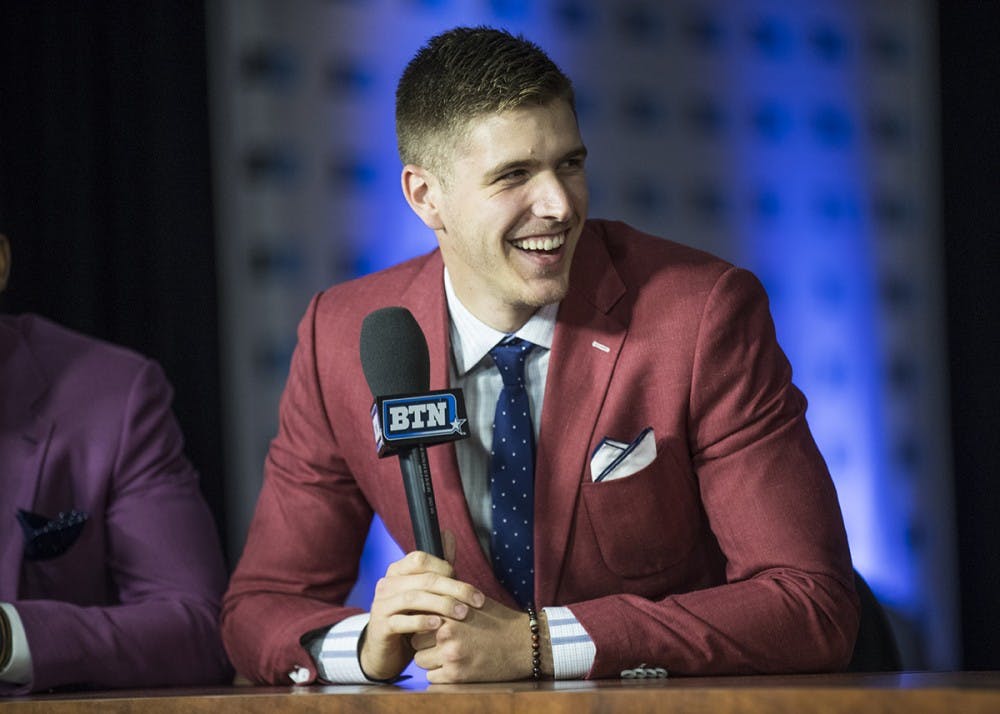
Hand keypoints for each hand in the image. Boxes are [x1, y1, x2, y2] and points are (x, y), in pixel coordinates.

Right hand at [359, 531, 484, 680]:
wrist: (385, 651)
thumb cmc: (410, 617)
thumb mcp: (425, 591)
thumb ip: (438, 565)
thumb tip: (448, 534)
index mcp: (397, 571)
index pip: (421, 559)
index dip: (446, 568)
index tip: (467, 586)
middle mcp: (387, 584)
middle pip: (424, 579)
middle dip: (454, 588)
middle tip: (476, 601)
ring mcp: (381, 605)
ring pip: (413, 598)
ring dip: (442, 604)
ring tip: (462, 613)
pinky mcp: (380, 627)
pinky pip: (401, 621)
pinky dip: (422, 622)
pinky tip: (439, 625)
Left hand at [410, 597, 541, 682]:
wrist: (523, 644)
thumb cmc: (499, 620)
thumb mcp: (473, 601)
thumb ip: (449, 599)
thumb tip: (426, 595)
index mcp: (448, 612)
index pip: (417, 618)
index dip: (423, 623)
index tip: (429, 627)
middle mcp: (446, 633)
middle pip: (415, 641)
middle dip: (424, 642)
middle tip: (438, 643)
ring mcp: (450, 655)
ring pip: (420, 661)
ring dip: (430, 659)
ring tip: (447, 655)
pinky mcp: (457, 675)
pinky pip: (432, 678)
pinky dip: (440, 674)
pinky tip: (454, 667)